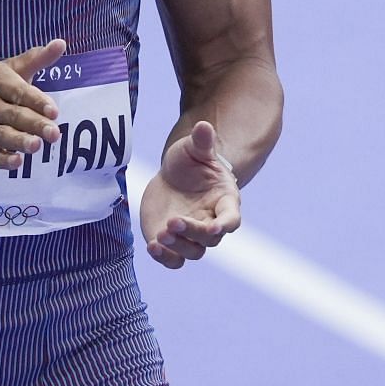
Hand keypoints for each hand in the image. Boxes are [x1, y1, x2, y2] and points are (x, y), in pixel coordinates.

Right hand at [0, 39, 66, 174]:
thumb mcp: (2, 71)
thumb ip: (34, 60)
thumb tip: (61, 43)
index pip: (17, 91)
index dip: (36, 101)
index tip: (53, 111)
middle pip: (12, 115)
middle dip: (34, 124)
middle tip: (54, 134)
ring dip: (18, 141)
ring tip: (36, 146)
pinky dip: (0, 159)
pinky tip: (16, 161)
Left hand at [140, 120, 239, 268]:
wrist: (173, 177)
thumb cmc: (190, 162)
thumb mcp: (193, 149)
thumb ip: (201, 142)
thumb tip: (204, 126)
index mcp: (224, 202)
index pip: (231, 219)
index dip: (224, 225)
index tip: (213, 227)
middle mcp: (211, 223)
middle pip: (209, 239)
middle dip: (192, 232)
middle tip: (172, 221)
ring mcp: (192, 236)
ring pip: (193, 252)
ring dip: (178, 247)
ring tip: (161, 234)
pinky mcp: (172, 242)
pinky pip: (173, 259)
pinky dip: (164, 258)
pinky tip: (153, 246)